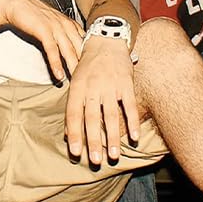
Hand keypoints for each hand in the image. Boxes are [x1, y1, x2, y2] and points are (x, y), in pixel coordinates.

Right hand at [0, 0, 84, 82]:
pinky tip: (59, 74)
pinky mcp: (43, 30)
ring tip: (77, 81)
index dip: (91, 57)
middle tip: (90, 80)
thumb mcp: (54, 23)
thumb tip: (73, 51)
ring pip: (68, 50)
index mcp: (70, 23)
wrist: (17, 3)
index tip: (94, 70)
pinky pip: (52, 50)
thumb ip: (65, 34)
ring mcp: (55, 26)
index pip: (86, 42)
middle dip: (85, 65)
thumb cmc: (35, 15)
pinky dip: (56, 63)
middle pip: (80, 48)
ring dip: (73, 67)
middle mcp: (66, 24)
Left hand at [65, 36, 139, 164]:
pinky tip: (134, 137)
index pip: (73, 114)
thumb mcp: (76, 82)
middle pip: (92, 118)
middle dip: (93, 141)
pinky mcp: (126, 84)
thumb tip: (68, 134)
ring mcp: (110, 86)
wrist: (106, 41)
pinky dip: (132, 122)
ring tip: (113, 155)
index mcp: (77, 88)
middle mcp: (92, 87)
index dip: (75, 134)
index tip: (75, 153)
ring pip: (111, 115)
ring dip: (113, 137)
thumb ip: (73, 107)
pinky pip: (129, 106)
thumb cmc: (88, 66)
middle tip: (95, 160)